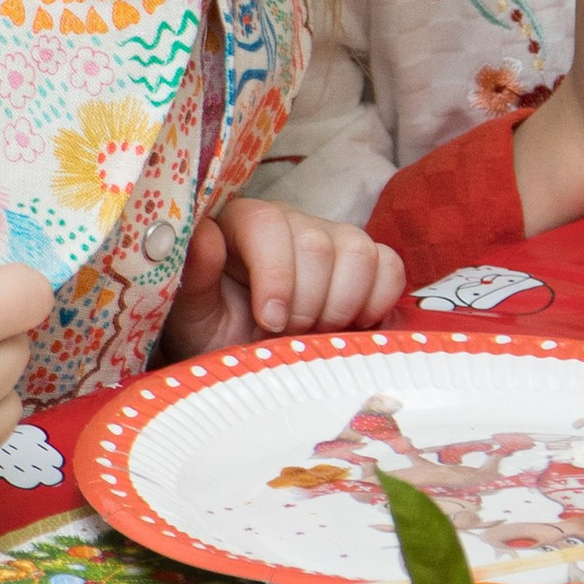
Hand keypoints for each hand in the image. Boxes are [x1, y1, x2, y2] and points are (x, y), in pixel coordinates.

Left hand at [163, 199, 405, 356]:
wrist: (248, 361)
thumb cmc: (216, 335)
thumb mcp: (193, 316)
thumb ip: (195, 277)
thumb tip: (205, 235)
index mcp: (242, 224)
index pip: (268, 224)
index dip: (276, 274)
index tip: (271, 322)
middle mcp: (290, 222)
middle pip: (317, 243)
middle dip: (308, 303)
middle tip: (292, 337)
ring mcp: (332, 239)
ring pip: (358, 251)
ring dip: (342, 305)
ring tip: (317, 335)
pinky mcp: (364, 263)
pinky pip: (390, 267)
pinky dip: (377, 302)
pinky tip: (351, 328)